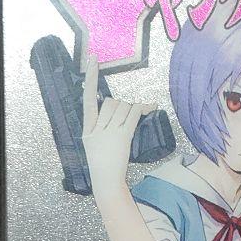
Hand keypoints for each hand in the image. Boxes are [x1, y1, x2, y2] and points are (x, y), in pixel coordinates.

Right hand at [81, 53, 154, 195]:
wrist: (106, 181)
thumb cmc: (102, 164)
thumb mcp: (94, 143)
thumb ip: (100, 126)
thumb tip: (115, 108)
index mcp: (87, 128)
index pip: (87, 98)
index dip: (90, 78)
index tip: (93, 59)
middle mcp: (96, 128)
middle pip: (111, 102)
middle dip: (122, 105)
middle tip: (126, 117)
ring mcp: (109, 132)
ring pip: (123, 107)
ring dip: (133, 108)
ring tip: (137, 116)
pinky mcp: (122, 136)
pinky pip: (134, 114)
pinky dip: (144, 108)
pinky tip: (152, 107)